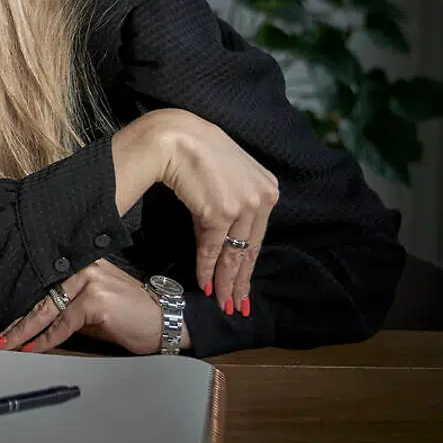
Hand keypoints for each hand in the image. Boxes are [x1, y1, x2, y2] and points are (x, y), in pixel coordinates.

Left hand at [0, 259, 191, 354]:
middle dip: (15, 322)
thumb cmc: (130, 317)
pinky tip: (29, 349)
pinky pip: (62, 325)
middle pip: (40, 298)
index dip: (20, 306)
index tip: (0, 324)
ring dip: (22, 333)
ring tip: (3, 346)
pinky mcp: (95, 300)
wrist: (167, 321)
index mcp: (80, 264)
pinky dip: (44, 340)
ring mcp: (89, 281)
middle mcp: (83, 267)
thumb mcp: (94, 308)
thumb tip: (34, 324)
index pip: (43, 287)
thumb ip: (67, 308)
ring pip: (46, 311)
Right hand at [115, 108, 276, 313]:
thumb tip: (225, 238)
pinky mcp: (221, 212)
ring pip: (233, 253)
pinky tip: (204, 284)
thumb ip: (233, 204)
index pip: (257, 235)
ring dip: (225, 281)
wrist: (174, 136)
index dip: (249, 264)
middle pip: (250, 248)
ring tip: (222, 303)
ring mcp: (243, 205)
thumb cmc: (196, 151)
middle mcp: (262, 197)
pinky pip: (213, 248)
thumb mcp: (225, 176)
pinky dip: (207, 269)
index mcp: (268, 187)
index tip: (244, 286)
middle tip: (237, 305)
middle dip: (241, 280)